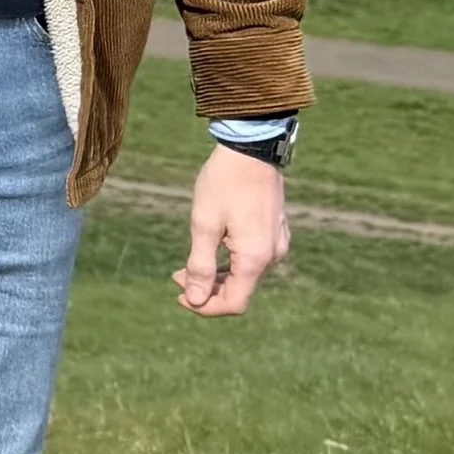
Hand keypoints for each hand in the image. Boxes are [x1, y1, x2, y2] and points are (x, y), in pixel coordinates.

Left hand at [172, 147, 292, 316]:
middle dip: (206, 289)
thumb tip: (195, 300)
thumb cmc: (223, 183)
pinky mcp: (275, 231)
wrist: (251, 147)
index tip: (179, 295)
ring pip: (246, 275)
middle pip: (240, 290)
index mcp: (255, 258)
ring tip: (187, 266)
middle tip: (176, 276)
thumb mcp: (204, 224)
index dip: (205, 306)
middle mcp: (272, 255)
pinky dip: (230, 262)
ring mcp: (277, 243)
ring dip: (216, 276)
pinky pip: (253, 258)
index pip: (234, 303)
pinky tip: (210, 249)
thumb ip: (199, 265)